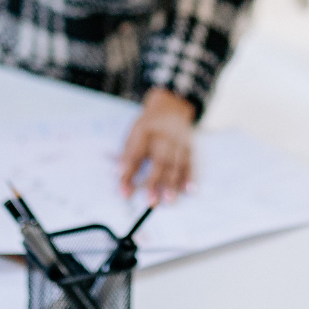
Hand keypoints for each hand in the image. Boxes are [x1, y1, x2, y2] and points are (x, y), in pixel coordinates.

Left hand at [118, 88, 195, 202]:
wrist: (171, 107)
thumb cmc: (148, 126)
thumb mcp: (133, 134)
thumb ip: (126, 154)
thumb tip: (118, 176)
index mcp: (144, 131)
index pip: (135, 155)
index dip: (129, 174)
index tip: (124, 193)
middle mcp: (163, 136)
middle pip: (160, 160)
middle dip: (155, 182)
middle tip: (151, 201)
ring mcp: (178, 141)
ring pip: (177, 164)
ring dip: (173, 184)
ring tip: (169, 201)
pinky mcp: (189, 146)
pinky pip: (190, 163)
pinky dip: (190, 177)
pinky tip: (189, 190)